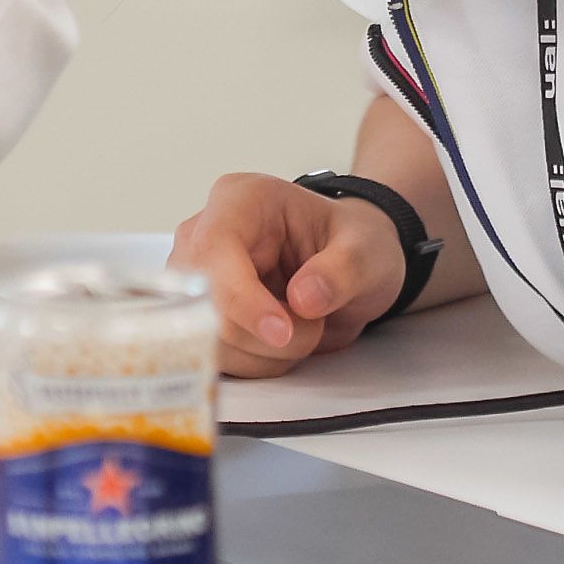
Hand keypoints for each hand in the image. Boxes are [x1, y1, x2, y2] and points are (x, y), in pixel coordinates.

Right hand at [169, 172, 405, 378]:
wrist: (350, 268)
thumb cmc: (351, 244)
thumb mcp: (366, 248)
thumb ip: (343, 269)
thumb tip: (303, 299)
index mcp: (240, 200)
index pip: (215, 248)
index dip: (241, 297)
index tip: (282, 332)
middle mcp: (205, 235)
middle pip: (202, 301)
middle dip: (261, 333)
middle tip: (312, 325)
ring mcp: (196, 280)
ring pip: (209, 338)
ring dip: (265, 352)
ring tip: (304, 327)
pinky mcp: (200, 317)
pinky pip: (217, 357)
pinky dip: (258, 363)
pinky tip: (285, 343)